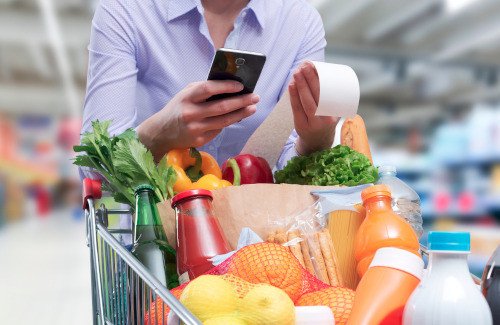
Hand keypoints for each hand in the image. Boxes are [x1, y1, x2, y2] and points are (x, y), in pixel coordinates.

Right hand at [137, 80, 258, 159]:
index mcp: (187, 97)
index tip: (241, 86)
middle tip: (255, 97)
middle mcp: (190, 113)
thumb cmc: (178, 108)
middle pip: (221, 107)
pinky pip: (219, 130)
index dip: (226, 86)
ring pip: (224, 121)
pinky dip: (229, 122)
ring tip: (252, 108)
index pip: (209, 89)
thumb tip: (230, 86)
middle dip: (241, 101)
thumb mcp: (185, 94)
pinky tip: (238, 117)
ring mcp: (195, 129)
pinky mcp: (199, 140)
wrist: (161, 133)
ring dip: (241, 114)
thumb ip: (203, 89)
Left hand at [289, 61, 338, 155]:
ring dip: (300, 85)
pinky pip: (296, 108)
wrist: (317, 142)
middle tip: (305, 65)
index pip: (326, 95)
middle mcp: (325, 119)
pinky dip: (293, 95)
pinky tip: (292, 85)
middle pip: (316, 96)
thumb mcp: (332, 112)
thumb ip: (328, 96)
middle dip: (310, 79)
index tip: (316, 67)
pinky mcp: (300, 125)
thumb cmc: (324, 121)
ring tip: (297, 72)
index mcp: (334, 114)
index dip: (319, 80)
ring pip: (306, 102)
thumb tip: (320, 72)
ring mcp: (312, 123)